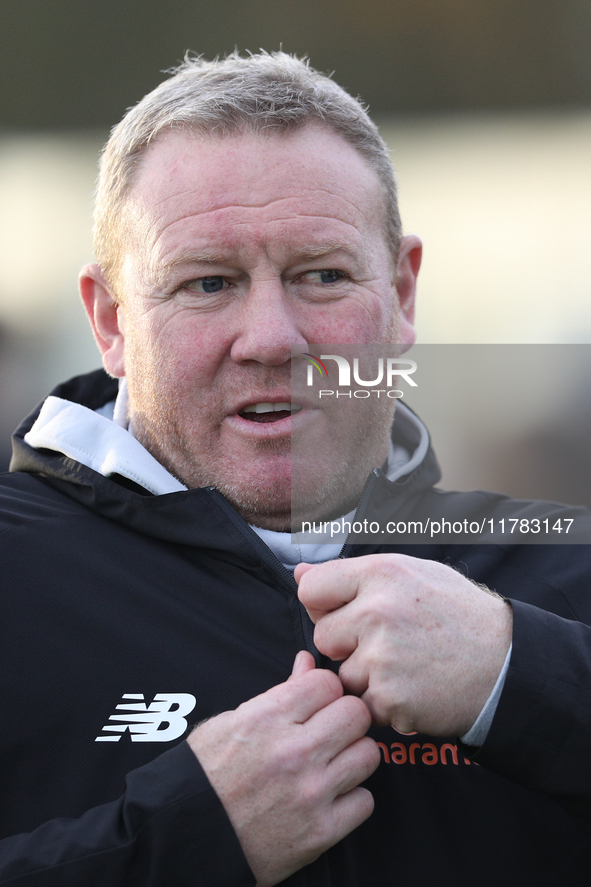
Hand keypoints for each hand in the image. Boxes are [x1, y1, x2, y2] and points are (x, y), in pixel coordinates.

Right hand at [188, 653, 379, 886]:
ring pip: (368, 754)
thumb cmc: (206, 776)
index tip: (319, 703)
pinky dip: (351, 800)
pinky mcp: (320, 832)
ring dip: (353, 758)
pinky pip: (364, 801)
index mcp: (267, 718)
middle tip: (332, 731)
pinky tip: (331, 798)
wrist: (187, 835)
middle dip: (346, 719)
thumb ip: (279, 692)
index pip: (328, 682)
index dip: (325, 690)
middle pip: (356, 713)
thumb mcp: (231, 722)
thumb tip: (307, 663)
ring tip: (332, 764)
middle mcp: (293, 752)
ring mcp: (310, 792)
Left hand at [295, 554, 512, 736]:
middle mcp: (377, 611)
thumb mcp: (412, 575)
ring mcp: (382, 657)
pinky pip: (364, 704)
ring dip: (366, 678)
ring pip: (343, 675)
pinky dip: (383, 704)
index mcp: (381, 573)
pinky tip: (413, 688)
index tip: (346, 614)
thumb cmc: (457, 615)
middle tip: (387, 644)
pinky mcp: (390, 698)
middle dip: (346, 645)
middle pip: (323, 637)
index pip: (311, 589)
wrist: (506, 665)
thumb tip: (299, 572)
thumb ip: (352, 574)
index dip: (324, 606)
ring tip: (407, 666)